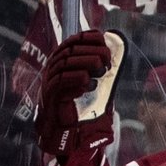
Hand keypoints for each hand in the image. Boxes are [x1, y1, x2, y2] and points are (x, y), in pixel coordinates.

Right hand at [36, 30, 115, 157]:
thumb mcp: (92, 83)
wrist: (62, 127)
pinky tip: (88, 83)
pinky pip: (60, 83)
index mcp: (62, 60)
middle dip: (90, 51)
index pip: (72, 41)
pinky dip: (75, 80)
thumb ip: (100, 69)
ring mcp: (50, 80)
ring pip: (65, 65)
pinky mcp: (50, 95)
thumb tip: (116, 53)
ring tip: (101, 69)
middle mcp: (54, 67)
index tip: (102, 38)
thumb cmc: (78, 104)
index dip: (87, 37)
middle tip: (107, 58)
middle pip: (70, 52)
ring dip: (85, 64)